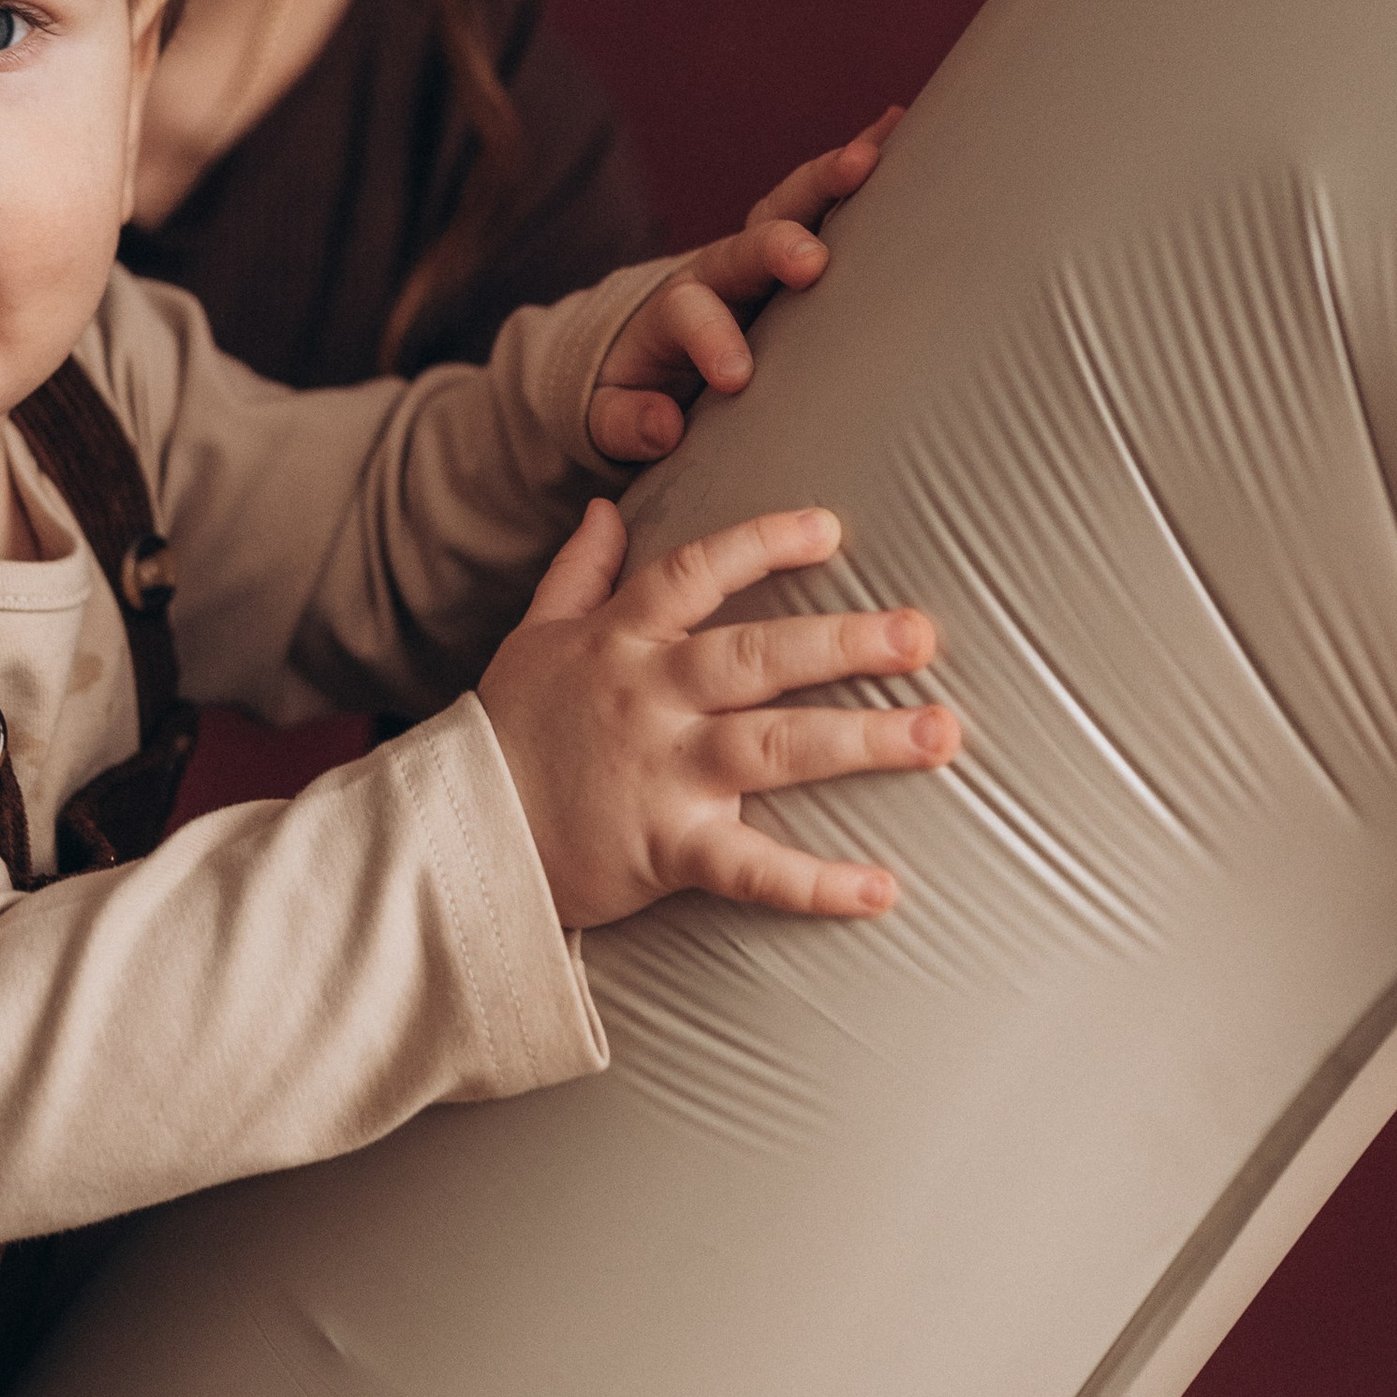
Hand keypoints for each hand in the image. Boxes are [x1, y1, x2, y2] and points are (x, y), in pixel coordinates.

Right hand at [480, 497, 955, 931]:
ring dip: (862, 739)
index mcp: (619, 638)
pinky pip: (749, 869)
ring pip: (773, 746)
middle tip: (923, 635)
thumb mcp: (530, 638)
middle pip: (757, 657)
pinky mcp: (664, 850)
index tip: (830, 528)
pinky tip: (882, 889)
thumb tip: (607, 506)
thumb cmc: (505, 734)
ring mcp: (659, 773)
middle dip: (845, 641)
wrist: (454, 840)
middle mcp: (647, 697)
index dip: (761, 543)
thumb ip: (576, 571)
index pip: (694, 571)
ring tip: (941, 734)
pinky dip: (816, 884)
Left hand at [591, 112, 901, 465]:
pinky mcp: (797, 249)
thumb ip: (625, 421)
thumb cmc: (635, 393)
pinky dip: (854, 167)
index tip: (737, 377)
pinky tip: (894, 127)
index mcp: (671, 312)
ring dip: (827, 182)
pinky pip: (825, 201)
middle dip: (777, 247)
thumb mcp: (608, 414)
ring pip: (791, 207)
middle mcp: (718, 271)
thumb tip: (663, 427)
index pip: (690, 314)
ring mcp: (760, 254)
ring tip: (871, 158)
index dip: (712, 339)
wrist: (644, 351)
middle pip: (745, 244)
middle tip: (810, 263)